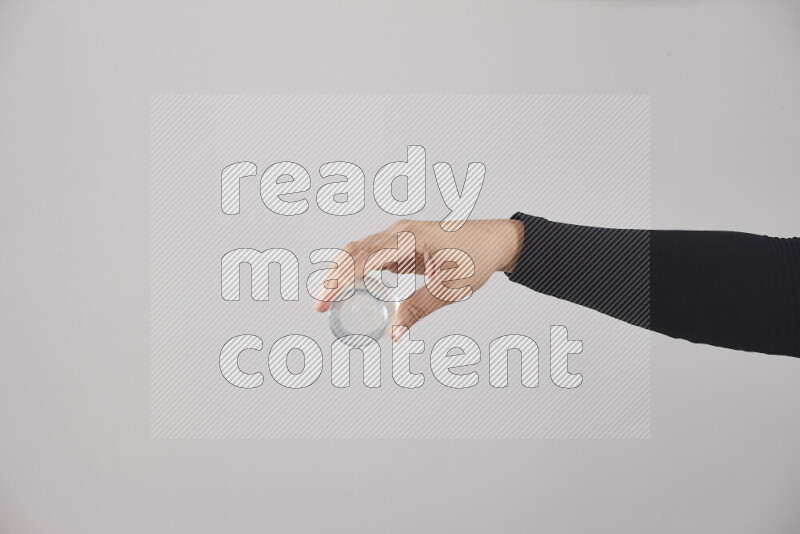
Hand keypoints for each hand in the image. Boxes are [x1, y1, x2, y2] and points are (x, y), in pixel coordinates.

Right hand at [313, 219, 524, 339]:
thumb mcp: (448, 290)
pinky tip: (353, 289)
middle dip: (334, 277)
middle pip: (354, 250)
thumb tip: (394, 335)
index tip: (325, 300)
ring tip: (330, 299)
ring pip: (360, 250)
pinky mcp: (402, 244)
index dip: (340, 279)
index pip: (363, 256)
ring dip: (343, 272)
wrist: (495, 242)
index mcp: (409, 238)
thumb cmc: (476, 259)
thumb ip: (418, 310)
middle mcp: (399, 232)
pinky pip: (373, 254)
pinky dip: (358, 270)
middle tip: (320, 305)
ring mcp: (399, 236)